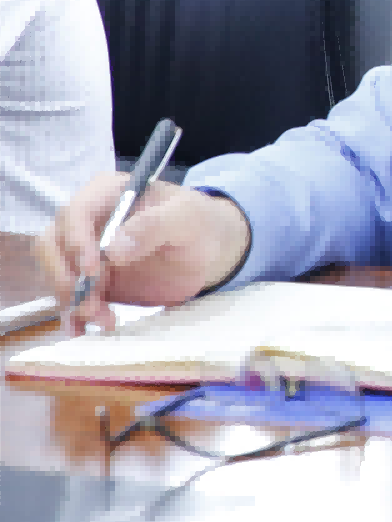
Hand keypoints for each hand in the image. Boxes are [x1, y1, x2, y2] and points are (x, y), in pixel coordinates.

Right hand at [35, 175, 252, 332]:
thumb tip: (113, 248)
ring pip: (57, 274)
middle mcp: (88, 219)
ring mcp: (85, 250)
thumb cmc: (199, 222)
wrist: (208, 248)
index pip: (74, 213)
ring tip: (104, 319)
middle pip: (52, 246)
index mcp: (108, 192)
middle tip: (92, 304)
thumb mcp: (187, 217)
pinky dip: (74, 315)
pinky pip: (70, 296)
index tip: (92, 271)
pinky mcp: (91, 279)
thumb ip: (155, 225)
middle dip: (65, 278)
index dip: (76, 242)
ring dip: (71, 300)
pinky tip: (86, 329)